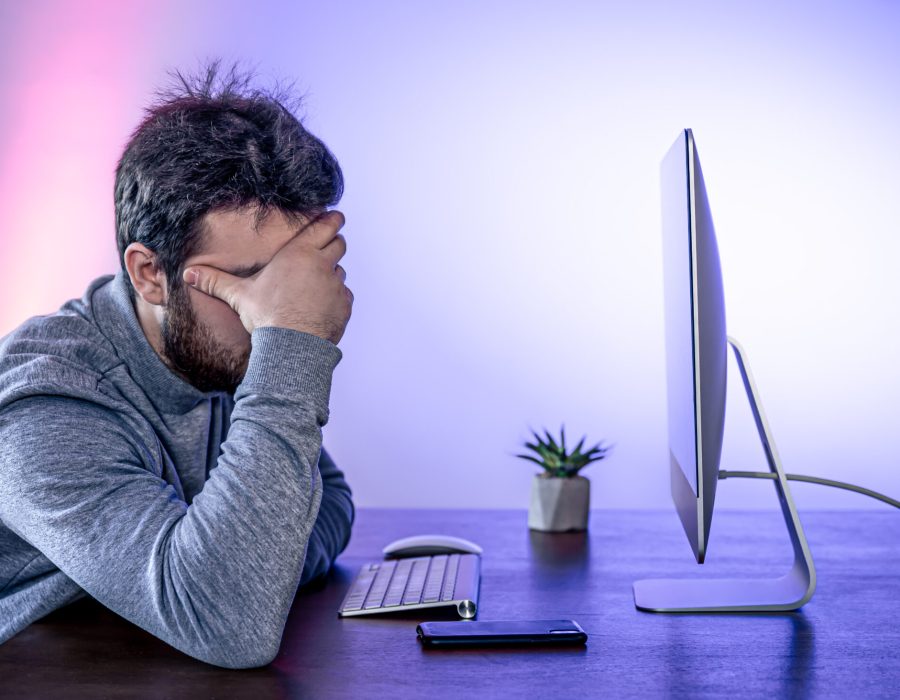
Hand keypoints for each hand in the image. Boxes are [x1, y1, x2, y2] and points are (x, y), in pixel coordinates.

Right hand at [183, 210, 352, 343]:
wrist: (292, 346)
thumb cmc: (267, 316)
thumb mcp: (239, 295)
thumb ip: (215, 281)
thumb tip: (187, 274)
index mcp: (299, 253)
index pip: (324, 226)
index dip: (332, 219)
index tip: (336, 216)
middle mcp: (322, 265)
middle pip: (339, 244)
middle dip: (334, 242)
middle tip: (329, 244)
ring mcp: (336, 286)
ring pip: (340, 271)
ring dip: (332, 273)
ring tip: (318, 282)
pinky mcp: (344, 305)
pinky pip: (344, 295)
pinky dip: (336, 298)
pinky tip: (322, 305)